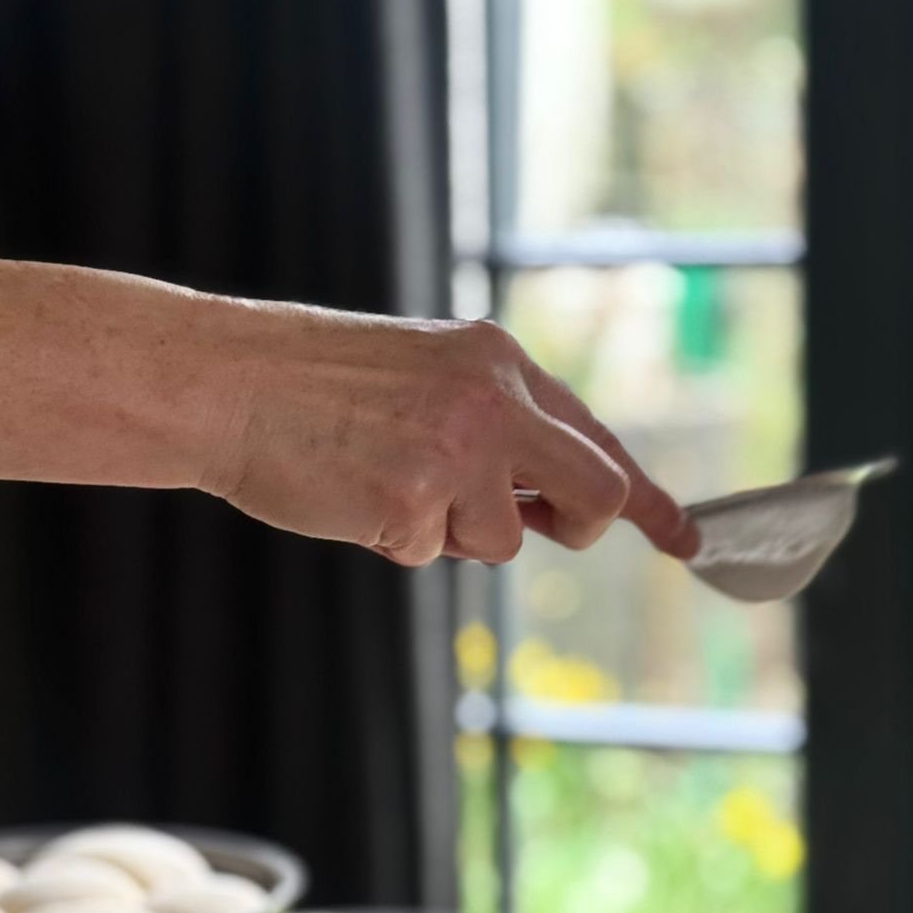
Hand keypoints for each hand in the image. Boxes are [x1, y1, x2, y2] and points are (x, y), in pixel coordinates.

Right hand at [203, 302, 698, 566]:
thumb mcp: (422, 377)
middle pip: (596, 493)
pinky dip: (394, 539)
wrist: (226, 382)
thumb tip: (545, 498)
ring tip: (381, 481)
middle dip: (571, 525)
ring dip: (450, 533)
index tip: (687, 537)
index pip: (595, 434)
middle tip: (511, 521)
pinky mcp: (414, 500)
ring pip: (503, 540)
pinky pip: (431, 553)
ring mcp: (458, 450)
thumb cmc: (311, 387)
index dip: (646, 497)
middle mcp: (493, 399)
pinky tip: (352, 493)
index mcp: (497, 360)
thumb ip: (493, 424)